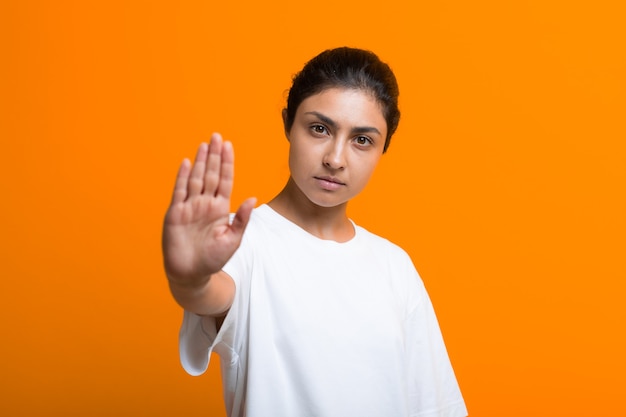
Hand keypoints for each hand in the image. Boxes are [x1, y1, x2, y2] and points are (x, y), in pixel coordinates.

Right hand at [162, 133, 255, 286]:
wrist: (191, 274)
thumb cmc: (213, 258)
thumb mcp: (233, 239)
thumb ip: (241, 219)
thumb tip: (252, 198)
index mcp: (220, 208)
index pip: (224, 180)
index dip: (226, 163)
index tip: (229, 146)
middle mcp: (205, 203)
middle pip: (210, 174)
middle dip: (214, 156)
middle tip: (217, 136)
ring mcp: (190, 207)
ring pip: (196, 179)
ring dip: (200, 162)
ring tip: (204, 145)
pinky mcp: (176, 213)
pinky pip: (179, 192)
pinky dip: (182, 177)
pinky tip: (186, 163)